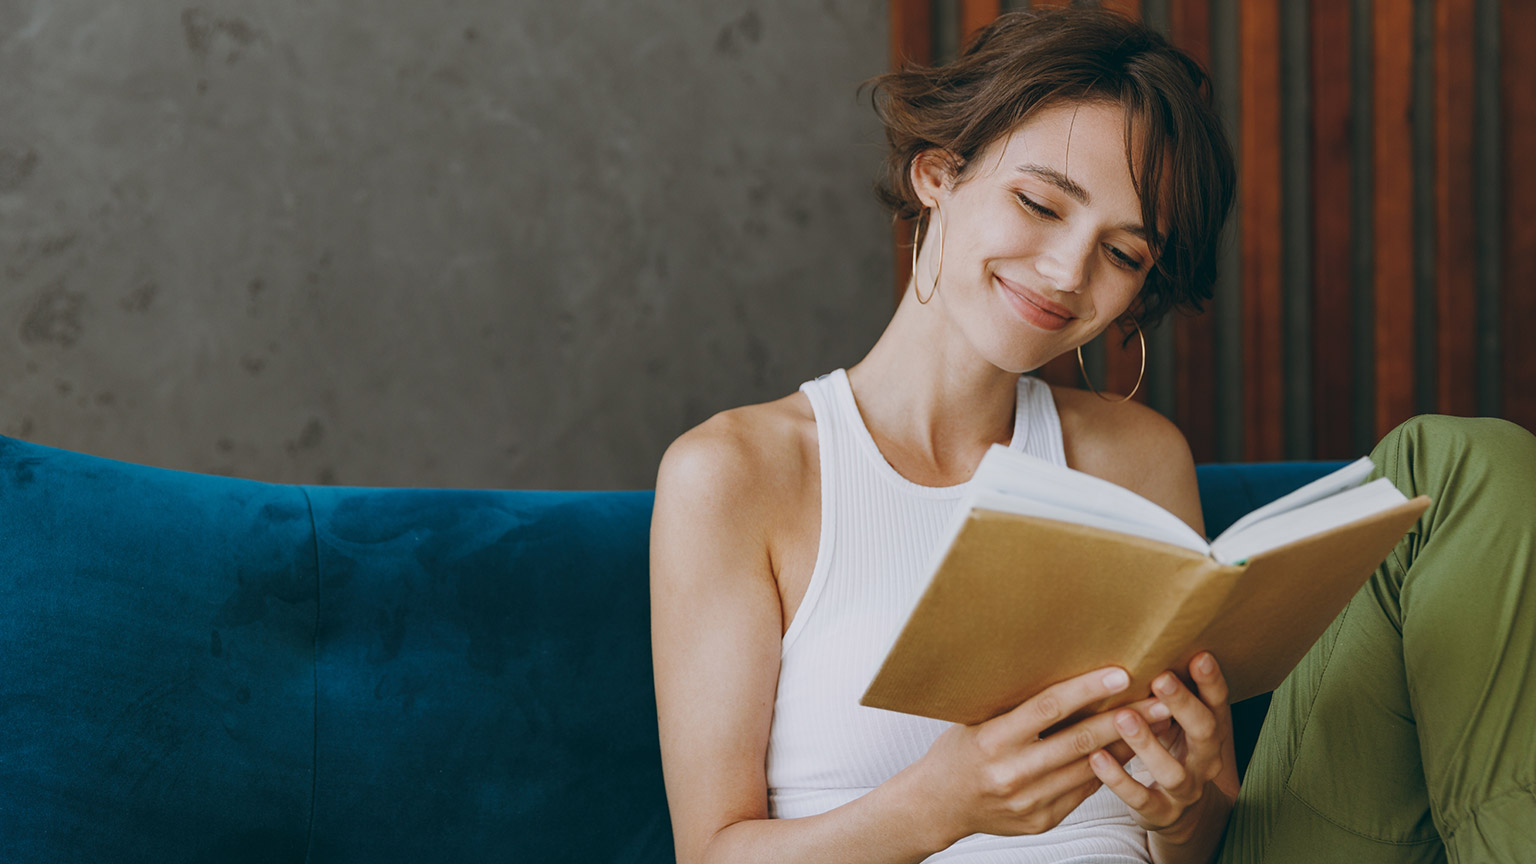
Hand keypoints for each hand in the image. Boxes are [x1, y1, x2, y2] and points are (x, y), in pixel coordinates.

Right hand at [909, 666, 1172, 845]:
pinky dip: (1106, 769)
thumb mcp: (976, 720)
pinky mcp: (1040, 820)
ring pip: (1089, 768)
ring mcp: (1028, 801)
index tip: (1120, 675)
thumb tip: (1064, 671)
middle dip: (1124, 719)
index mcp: (992, 740)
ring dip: (1126, 745)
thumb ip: (1015, 705)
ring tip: (1156, 725)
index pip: (1047, 708)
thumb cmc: (959, 752)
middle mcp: (1011, 772)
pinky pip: (1082, 790)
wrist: (939, 804)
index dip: (1086, 690)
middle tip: (1160, 701)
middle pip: (1078, 740)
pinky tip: (1127, 752)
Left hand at [1088, 652, 1232, 841]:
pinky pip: (1140, 797)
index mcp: (1210, 732)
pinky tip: (1096, 757)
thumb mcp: (1178, 721)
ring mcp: (1185, 789)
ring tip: (1122, 717)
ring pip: (1172, 770)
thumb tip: (1144, 638)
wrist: (1182, 812)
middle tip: (1160, 679)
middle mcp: (1205, 760)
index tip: (1199, 656)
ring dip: (1147, 743)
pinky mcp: (1159, 812)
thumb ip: (1168, 693)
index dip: (1212, 682)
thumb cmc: (1173, 749)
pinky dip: (1117, 777)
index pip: (1217, 704)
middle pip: (1203, 732)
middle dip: (1183, 705)